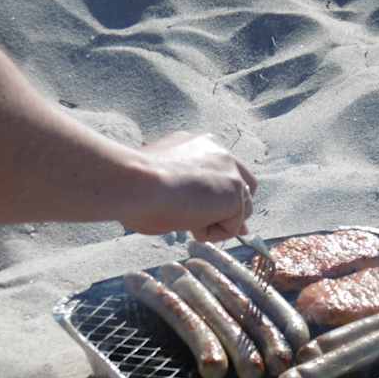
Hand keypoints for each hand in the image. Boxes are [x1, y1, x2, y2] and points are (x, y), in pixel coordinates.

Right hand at [123, 132, 258, 241]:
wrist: (136, 183)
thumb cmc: (134, 186)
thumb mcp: (161, 182)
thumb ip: (186, 191)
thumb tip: (198, 217)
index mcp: (199, 145)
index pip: (223, 172)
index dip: (219, 196)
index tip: (209, 213)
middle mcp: (220, 153)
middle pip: (244, 187)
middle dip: (232, 210)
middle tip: (210, 226)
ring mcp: (231, 171)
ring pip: (238, 211)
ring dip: (212, 223)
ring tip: (181, 215)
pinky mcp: (236, 192)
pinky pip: (230, 227)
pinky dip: (210, 233)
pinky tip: (187, 220)